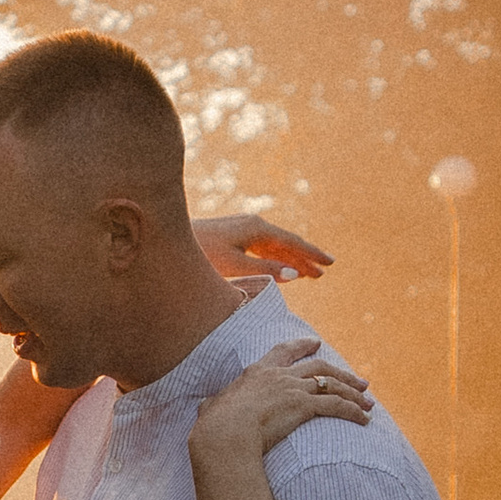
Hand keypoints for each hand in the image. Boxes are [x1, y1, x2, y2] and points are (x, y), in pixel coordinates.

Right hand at [191, 340, 372, 460]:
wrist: (225, 434)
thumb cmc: (214, 426)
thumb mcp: (211, 409)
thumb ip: (212, 404)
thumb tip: (204, 406)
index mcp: (257, 371)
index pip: (285, 351)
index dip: (303, 346)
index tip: (317, 343)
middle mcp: (280, 375)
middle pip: (320, 367)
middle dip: (343, 373)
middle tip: (359, 381)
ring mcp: (294, 388)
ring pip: (333, 385)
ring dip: (354, 394)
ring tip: (368, 403)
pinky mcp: (305, 405)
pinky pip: (337, 406)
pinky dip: (354, 411)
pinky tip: (364, 419)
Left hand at [197, 212, 333, 283]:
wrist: (170, 238)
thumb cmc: (201, 253)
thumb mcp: (234, 265)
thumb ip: (264, 270)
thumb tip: (293, 275)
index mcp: (258, 229)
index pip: (293, 243)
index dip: (312, 255)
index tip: (330, 264)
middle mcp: (254, 224)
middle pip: (287, 243)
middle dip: (306, 258)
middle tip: (324, 272)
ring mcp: (244, 228)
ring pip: (275, 246)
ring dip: (291, 260)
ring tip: (307, 274)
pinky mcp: (234, 235)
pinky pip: (263, 248)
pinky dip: (275, 259)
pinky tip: (279, 268)